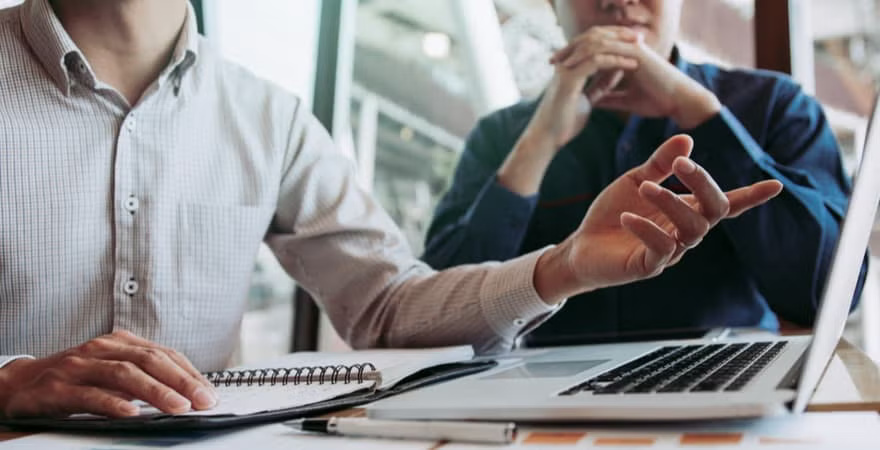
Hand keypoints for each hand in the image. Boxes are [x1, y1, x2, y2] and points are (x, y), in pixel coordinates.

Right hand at [0, 330, 217, 418]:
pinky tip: (132, 414)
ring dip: (155, 392)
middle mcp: (102, 348)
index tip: (210, 393)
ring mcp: (79, 366)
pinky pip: (89, 395)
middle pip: (150, 360)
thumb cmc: (74, 378)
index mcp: (120, 342)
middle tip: (203, 401)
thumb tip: (185, 394)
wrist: (19, 383)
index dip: (190, 373)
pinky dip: (113, 403)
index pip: (164, 354)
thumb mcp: (112, 371)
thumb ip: (143, 377)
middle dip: (181, 381)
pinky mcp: (58, 388)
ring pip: (124, 374)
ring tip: (178, 408)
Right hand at [498, 27, 639, 195]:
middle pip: (594, 38)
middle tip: (639, 39)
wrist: (547, 138)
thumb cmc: (564, 123)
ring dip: (620, 46)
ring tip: (639, 49)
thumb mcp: (587, 100)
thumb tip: (615, 73)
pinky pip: (596, 61)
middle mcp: (565, 63)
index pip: (592, 43)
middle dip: (618, 36)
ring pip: (596, 46)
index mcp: (569, 66)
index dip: (613, 40)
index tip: (634, 44)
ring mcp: (566, 69)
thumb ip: (599, 85)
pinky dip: (615, 61)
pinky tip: (630, 65)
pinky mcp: (569, 79)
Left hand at [534, 135, 782, 302]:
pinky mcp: (649, 267)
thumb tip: (687, 139)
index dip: (751, 197)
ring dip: (670, 203)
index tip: (777, 185)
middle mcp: (685, 232)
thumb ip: (659, 162)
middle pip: (713, 211)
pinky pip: (660, 250)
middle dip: (702, 185)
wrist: (582, 246)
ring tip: (645, 187)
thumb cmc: (613, 212)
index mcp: (686, 210)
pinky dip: (647, 230)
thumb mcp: (635, 180)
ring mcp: (670, 252)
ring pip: (691, 230)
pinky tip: (628, 217)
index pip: (725, 204)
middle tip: (680, 164)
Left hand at [552, 30, 720, 128]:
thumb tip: (592, 102)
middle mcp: (627, 47)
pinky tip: (575, 64)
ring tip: (559, 62)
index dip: (575, 56)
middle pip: (592, 40)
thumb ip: (610, 98)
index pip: (595, 49)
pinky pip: (607, 48)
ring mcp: (631, 46)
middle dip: (570, 49)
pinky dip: (589, 54)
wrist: (680, 101)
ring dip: (575, 50)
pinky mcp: (635, 52)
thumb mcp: (626, 101)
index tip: (558, 68)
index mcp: (625, 55)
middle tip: (552, 60)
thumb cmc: (659, 102)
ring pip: (596, 41)